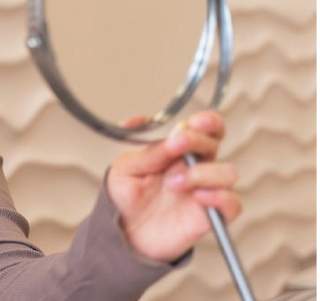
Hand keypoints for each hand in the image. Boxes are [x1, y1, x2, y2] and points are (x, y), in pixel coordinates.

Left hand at [107, 111, 242, 262]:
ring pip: (228, 172)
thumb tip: (159, 128)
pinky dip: (220, 198)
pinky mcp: (209, 216)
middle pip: (215, 144)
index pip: (204, 129)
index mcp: (177, 151)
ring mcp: (204, 191)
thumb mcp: (126, 169)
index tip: (195, 122)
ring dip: (203, 173)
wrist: (123, 233)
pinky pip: (232, 204)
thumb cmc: (124, 198)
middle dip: (198, 141)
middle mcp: (195, 167)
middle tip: (178, 145)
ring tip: (173, 183)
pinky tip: (197, 198)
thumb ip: (147, 151)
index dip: (207, 121)